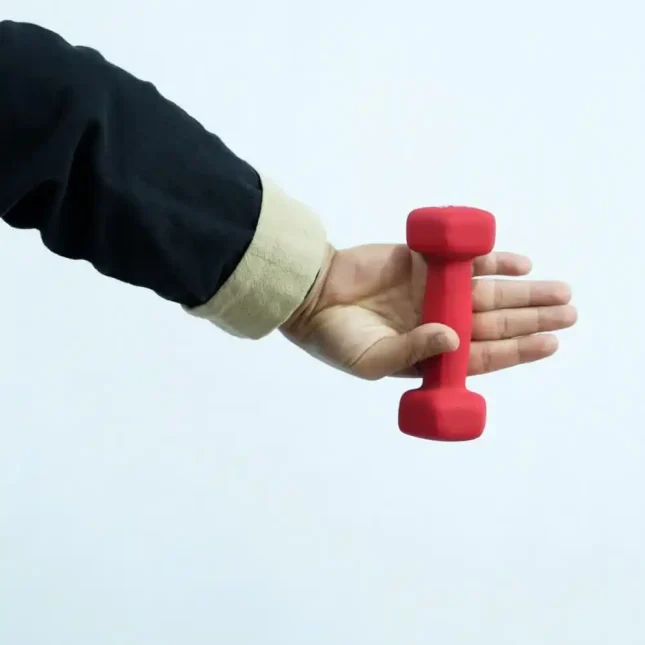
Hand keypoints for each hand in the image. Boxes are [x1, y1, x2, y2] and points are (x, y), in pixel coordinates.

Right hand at [281, 243, 576, 379]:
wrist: (310, 294)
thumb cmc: (335, 337)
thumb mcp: (371, 360)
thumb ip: (413, 354)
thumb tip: (456, 340)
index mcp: (429, 354)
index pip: (483, 355)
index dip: (517, 350)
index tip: (549, 343)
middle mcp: (439, 323)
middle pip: (495, 322)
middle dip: (533, 318)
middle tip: (570, 314)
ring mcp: (434, 293)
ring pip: (489, 292)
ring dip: (524, 292)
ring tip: (560, 292)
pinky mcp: (425, 265)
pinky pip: (466, 262)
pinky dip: (493, 261)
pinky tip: (521, 264)